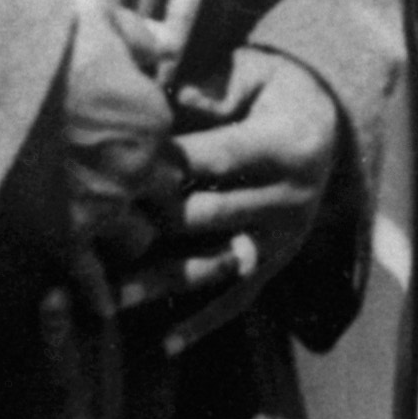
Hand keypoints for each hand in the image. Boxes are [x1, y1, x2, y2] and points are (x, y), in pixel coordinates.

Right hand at [0, 0, 181, 300]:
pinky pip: (90, 279)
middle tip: (120, 195)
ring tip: (105, 235)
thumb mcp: (93, 15)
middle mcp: (135, 171)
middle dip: (148, 198)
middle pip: (164, 200)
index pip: (174, 150)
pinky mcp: (57, 238)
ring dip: (125, 237)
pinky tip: (101, 309)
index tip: (130, 150)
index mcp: (150, 120)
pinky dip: (96, 294)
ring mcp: (97, 209)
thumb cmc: (29, 37)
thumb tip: (165, 45)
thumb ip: (138, 35)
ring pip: (136, 241)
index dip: (154, 152)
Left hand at [131, 50, 348, 318]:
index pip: (217, 157)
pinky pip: (240, 298)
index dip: (165, 162)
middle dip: (151, 223)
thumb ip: (210, 90)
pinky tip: (167, 344)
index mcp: (287, 145)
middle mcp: (293, 197)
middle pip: (210, 214)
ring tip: (112, 299)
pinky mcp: (276, 260)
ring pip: (215, 265)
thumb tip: (161, 92)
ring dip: (163, 283)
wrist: (325, 121)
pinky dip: (205, 322)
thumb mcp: (251, 74)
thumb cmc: (271, 90)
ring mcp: (285, 235)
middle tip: (92, 234)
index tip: (114, 167)